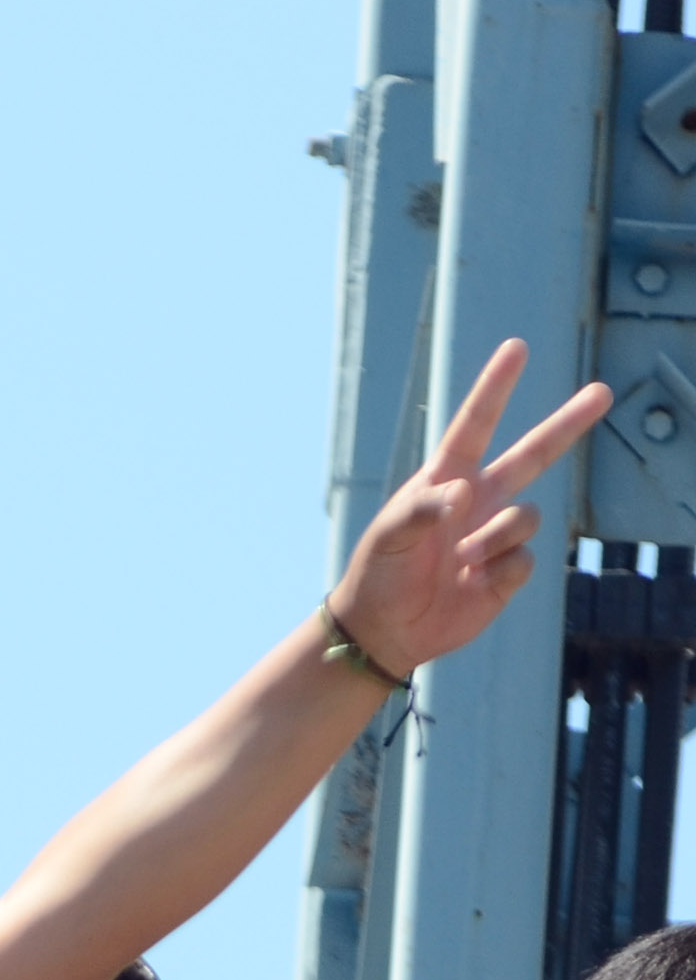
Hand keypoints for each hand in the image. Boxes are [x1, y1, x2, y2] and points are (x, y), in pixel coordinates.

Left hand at [331, 339, 610, 676]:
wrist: (384, 630)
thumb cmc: (378, 575)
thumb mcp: (388, 538)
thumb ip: (423, 510)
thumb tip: (465, 494)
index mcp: (447, 480)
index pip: (475, 425)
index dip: (496, 387)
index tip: (515, 349)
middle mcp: (480, 500)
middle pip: (534, 454)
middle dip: (567, 424)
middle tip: (601, 392)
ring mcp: (496, 534)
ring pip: (528, 517)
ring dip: (496, 539)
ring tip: (462, 561)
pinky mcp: (509, 570)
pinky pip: (524, 560)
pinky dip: (499, 573)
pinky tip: (472, 584)